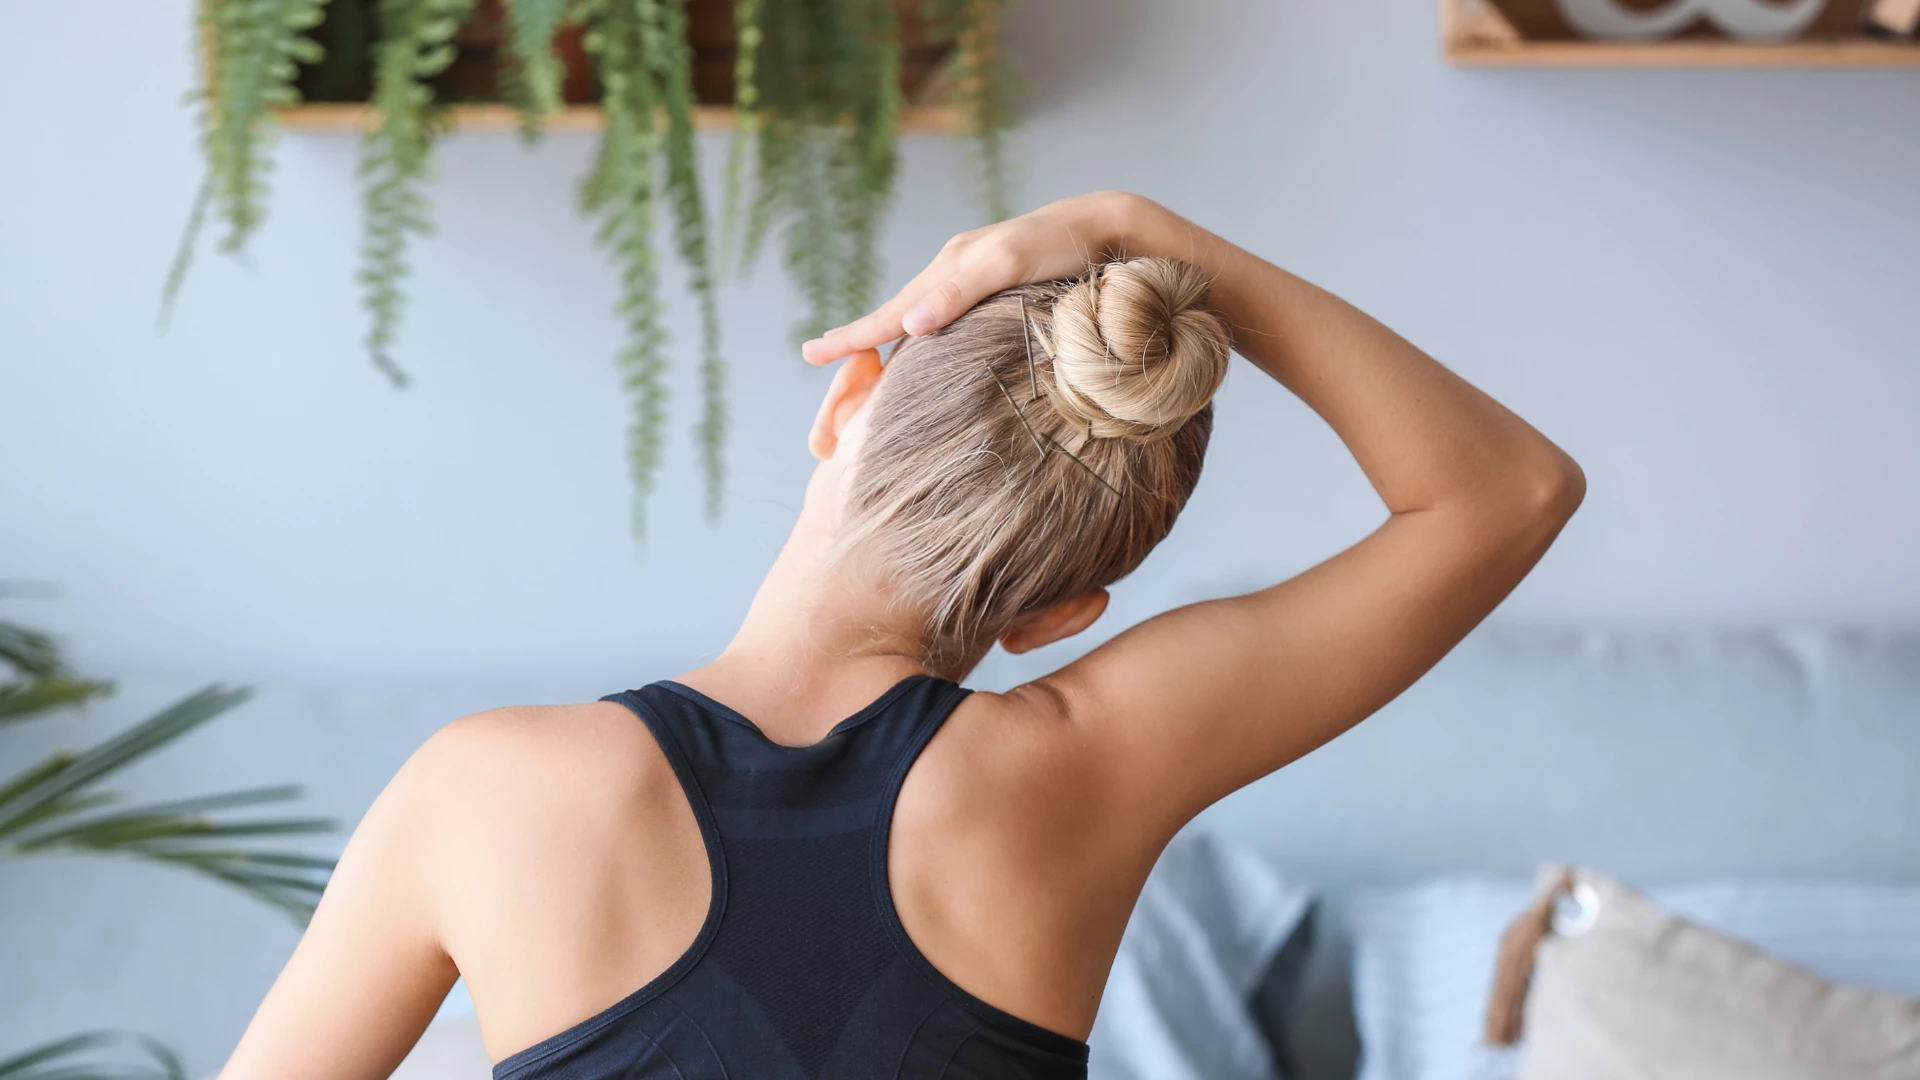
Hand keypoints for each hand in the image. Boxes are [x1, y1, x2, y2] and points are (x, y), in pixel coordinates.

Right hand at [799, 190, 1158, 365]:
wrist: (1113, 228)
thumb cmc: (1063, 244)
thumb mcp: (1009, 262)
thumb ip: (959, 291)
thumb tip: (909, 326)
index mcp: (950, 269)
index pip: (889, 312)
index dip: (851, 337)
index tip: (810, 354)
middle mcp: (956, 277)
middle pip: (896, 316)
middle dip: (858, 341)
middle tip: (817, 361)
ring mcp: (976, 287)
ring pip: (920, 320)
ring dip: (889, 342)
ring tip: (861, 367)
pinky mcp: (999, 297)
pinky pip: (947, 322)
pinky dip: (924, 340)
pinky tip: (924, 354)